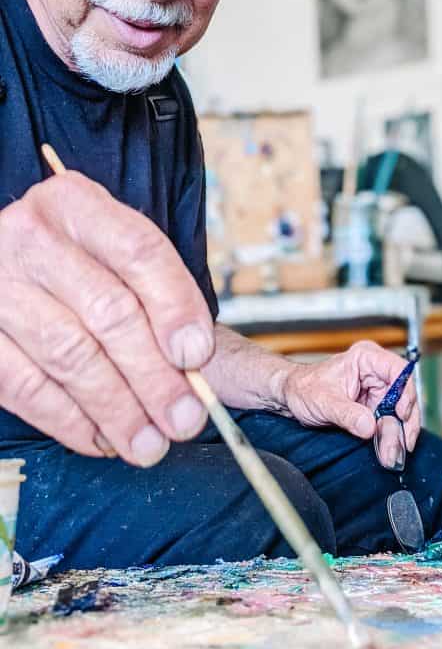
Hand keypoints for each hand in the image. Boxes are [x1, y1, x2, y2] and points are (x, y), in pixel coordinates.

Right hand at [0, 172, 214, 465]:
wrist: (6, 267)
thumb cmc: (80, 267)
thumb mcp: (120, 258)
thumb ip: (169, 301)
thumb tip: (215, 365)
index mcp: (77, 205)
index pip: (138, 251)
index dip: (175, 307)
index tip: (198, 356)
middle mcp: (30, 236)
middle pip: (107, 311)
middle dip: (154, 376)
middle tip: (185, 418)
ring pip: (68, 356)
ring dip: (118, 409)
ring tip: (150, 443)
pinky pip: (26, 387)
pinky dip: (70, 421)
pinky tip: (103, 438)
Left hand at [281, 340, 421, 465]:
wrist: (291, 398)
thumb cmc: (304, 388)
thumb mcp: (324, 402)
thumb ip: (348, 414)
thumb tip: (370, 428)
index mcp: (366, 358)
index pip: (399, 371)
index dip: (406, 393)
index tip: (401, 414)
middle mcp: (377, 373)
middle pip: (404, 397)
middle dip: (402, 425)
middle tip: (399, 448)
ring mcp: (377, 391)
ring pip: (399, 414)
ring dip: (397, 436)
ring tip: (392, 456)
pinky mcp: (375, 408)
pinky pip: (389, 423)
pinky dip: (390, 438)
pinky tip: (389, 452)